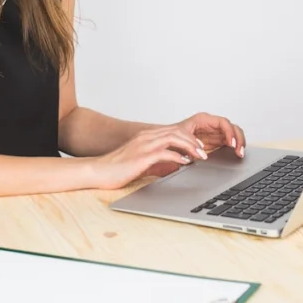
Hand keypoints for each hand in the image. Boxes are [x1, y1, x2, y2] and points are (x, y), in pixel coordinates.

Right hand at [88, 126, 207, 189]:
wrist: (98, 171)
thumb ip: (159, 161)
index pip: (173, 131)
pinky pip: (164, 152)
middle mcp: (146, 137)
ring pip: (173, 138)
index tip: (199, 146)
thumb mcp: (142, 162)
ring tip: (199, 156)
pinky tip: (185, 162)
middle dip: (193, 140)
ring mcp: (143, 145)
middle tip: (204, 151)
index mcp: (146, 137)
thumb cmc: (117, 169)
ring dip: (189, 146)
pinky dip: (177, 156)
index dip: (189, 137)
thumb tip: (177, 165)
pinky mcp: (141, 156)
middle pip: (176, 131)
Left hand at [173, 112, 245, 157]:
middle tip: (239, 150)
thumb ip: (191, 143)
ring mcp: (214, 132)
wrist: (168, 142)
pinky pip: (230, 142)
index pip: (223, 122)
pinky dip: (235, 147)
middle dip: (238, 138)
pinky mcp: (216, 141)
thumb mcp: (181, 137)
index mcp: (204, 119)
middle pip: (232, 127)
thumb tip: (201, 152)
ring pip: (233, 134)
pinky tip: (236, 153)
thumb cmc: (173, 136)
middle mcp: (211, 124)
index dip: (230, 132)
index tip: (231, 143)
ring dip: (239, 143)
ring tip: (239, 153)